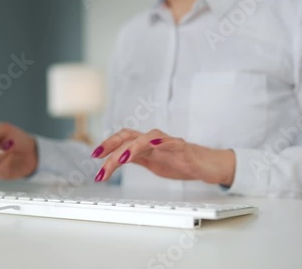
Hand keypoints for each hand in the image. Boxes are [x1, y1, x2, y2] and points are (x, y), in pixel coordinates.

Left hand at [90, 128, 235, 185]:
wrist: (206, 165)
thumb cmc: (180, 161)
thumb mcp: (152, 162)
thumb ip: (136, 158)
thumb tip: (114, 159)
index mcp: (145, 145)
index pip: (123, 139)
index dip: (108, 144)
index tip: (94, 155)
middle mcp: (154, 141)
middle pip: (130, 136)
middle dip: (112, 147)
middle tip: (99, 160)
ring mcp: (168, 143)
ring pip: (148, 138)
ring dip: (133, 147)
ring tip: (122, 159)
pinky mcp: (183, 149)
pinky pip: (173, 142)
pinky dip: (163, 141)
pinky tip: (154, 143)